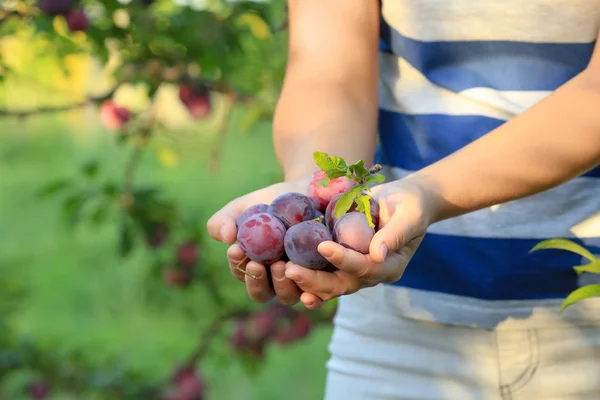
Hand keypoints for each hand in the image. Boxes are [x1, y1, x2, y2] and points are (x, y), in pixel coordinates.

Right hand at [206, 175, 323, 305]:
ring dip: (283, 285)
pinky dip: (313, 296)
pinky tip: (309, 291)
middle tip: (260, 263)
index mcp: (255, 268)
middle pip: (263, 293)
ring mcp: (302, 281)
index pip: (242, 275)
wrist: (307, 189)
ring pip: (289, 296)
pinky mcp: (327, 277)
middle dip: (258, 281)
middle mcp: (277, 280)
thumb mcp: (244, 207)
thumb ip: (224, 220)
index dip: (237, 266)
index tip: (236, 250)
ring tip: (282, 265)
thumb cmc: (270, 202)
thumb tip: (225, 237)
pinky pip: (320, 293)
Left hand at [284, 178, 433, 308]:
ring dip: (305, 282)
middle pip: (341, 284)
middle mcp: (370, 274)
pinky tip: (283, 271)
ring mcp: (354, 270)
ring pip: (328, 284)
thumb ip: (395, 235)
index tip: (323, 247)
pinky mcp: (341, 261)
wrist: (405, 200)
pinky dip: (304, 274)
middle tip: (291, 270)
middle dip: (315, 281)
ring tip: (283, 273)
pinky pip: (322, 272)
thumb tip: (377, 255)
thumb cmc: (410, 204)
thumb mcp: (409, 215)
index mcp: (390, 267)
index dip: (344, 260)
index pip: (364, 269)